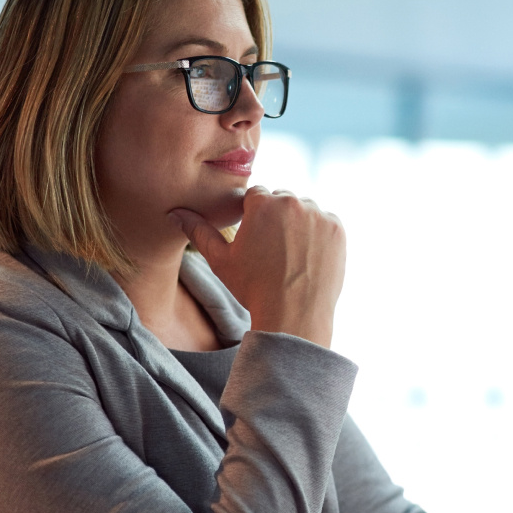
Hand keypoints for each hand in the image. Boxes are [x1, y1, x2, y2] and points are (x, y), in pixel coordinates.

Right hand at [170, 186, 345, 348]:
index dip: (253, 217)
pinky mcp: (337, 229)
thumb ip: (199, 231)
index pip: (255, 196)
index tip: (255, 239)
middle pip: (281, 200)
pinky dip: (318, 236)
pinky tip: (307, 259)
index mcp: (262, 203)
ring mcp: (318, 215)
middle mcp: (292, 202)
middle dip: (276, 218)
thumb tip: (175, 213)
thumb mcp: (221, 260)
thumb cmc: (253, 288)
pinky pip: (325, 223)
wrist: (293, 315)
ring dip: (298, 225)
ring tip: (290, 256)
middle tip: (272, 251)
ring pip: (304, 211)